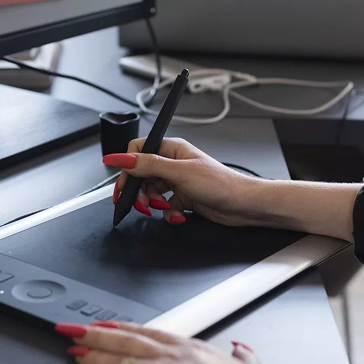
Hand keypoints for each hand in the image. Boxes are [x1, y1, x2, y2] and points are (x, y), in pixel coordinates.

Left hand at [57, 321, 274, 363]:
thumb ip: (242, 357)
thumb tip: (242, 351)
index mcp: (191, 347)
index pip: (148, 331)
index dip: (123, 326)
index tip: (106, 324)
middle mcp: (170, 356)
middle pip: (125, 338)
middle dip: (96, 333)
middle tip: (74, 329)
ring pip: (116, 357)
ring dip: (91, 351)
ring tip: (73, 348)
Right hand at [102, 138, 264, 226]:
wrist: (243, 205)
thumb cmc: (220, 183)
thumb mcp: (179, 172)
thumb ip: (147, 165)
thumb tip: (120, 158)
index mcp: (172, 149)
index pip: (138, 151)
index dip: (128, 167)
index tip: (123, 184)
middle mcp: (173, 163)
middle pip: (141, 174)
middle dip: (138, 190)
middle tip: (139, 203)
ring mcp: (178, 181)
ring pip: (151, 192)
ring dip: (152, 203)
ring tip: (159, 207)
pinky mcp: (184, 198)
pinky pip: (165, 205)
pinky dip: (167, 212)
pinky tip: (176, 214)